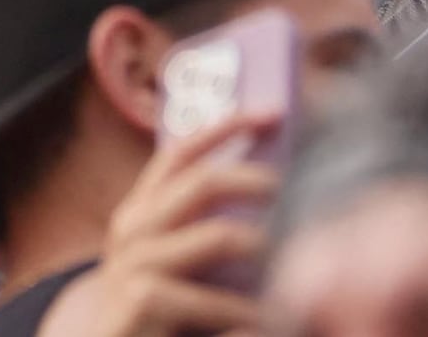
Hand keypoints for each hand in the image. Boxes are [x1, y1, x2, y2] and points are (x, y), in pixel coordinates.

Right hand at [38, 105, 286, 336]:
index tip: (272, 112)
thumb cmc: (157, 317)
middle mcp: (132, 231)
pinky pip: (207, 300)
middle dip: (256, 180)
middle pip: (202, 182)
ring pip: (216, 237)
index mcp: (141, 213)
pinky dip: (241, 310)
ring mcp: (132, 269)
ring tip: (295, 266)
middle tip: (296, 192)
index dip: (225, 125)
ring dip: (264, 250)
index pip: (180, 153)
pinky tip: (262, 321)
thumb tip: (274, 201)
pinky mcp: (138, 307)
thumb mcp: (176, 268)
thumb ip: (207, 236)